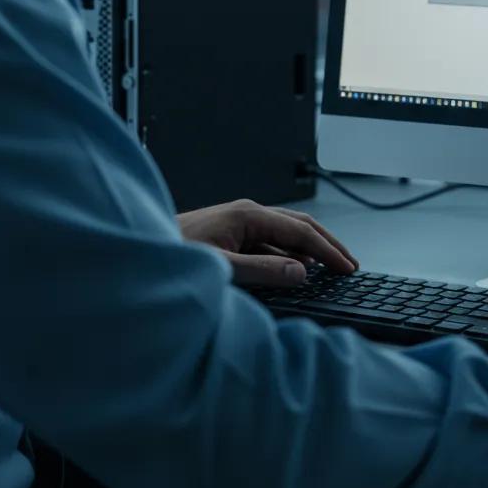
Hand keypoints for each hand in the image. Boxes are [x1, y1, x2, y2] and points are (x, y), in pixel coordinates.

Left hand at [177, 199, 358, 286]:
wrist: (137, 252)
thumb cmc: (170, 254)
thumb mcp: (220, 268)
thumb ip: (262, 271)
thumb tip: (301, 272)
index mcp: (248, 215)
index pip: (300, 231)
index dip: (327, 251)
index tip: (347, 268)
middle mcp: (247, 215)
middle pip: (299, 226)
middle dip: (326, 244)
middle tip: (349, 264)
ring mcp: (239, 225)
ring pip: (285, 235)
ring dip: (309, 251)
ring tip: (330, 268)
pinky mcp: (231, 237)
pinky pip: (270, 245)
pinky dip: (289, 257)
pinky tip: (295, 271)